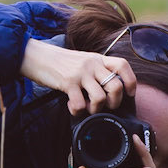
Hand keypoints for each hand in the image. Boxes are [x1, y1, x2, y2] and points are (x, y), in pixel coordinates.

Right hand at [19, 37, 135, 117]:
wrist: (37, 56)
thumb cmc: (60, 62)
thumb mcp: (83, 61)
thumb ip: (96, 70)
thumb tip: (108, 90)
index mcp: (98, 58)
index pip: (122, 65)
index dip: (130, 81)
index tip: (129, 93)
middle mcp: (92, 64)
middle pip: (116, 86)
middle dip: (114, 102)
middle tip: (105, 106)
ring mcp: (80, 73)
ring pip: (101, 98)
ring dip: (96, 109)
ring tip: (87, 107)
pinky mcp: (68, 83)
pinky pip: (80, 104)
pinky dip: (78, 111)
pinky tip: (72, 106)